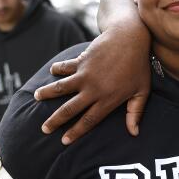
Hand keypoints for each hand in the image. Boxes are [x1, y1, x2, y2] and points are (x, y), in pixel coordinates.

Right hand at [33, 26, 151, 143]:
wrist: (129, 38)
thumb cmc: (138, 66)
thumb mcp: (142, 91)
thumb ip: (136, 113)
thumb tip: (135, 134)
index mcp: (108, 99)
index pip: (88, 121)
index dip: (75, 132)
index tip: (64, 141)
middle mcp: (93, 89)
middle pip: (70, 109)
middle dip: (55, 121)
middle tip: (44, 129)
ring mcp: (85, 75)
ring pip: (61, 87)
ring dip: (47, 93)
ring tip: (36, 97)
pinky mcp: (81, 61)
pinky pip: (65, 66)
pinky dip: (57, 68)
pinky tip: (51, 72)